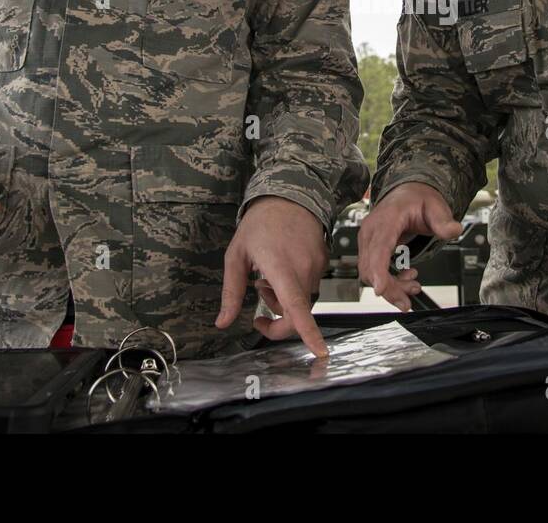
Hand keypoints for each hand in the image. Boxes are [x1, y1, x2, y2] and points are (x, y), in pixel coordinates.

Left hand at [216, 196, 330, 356]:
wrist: (289, 195)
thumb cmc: (259, 224)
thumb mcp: (236, 256)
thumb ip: (231, 293)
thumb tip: (222, 323)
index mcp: (281, 268)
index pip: (297, 307)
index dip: (308, 332)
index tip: (319, 351)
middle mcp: (304, 269)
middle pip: (297, 313)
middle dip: (277, 317)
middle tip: (258, 307)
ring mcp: (317, 266)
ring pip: (303, 301)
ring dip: (284, 299)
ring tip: (268, 276)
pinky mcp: (324, 262)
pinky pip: (309, 287)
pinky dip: (295, 287)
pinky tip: (284, 267)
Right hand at [358, 182, 462, 311]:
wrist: (408, 193)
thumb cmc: (418, 199)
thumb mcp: (436, 207)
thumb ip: (443, 221)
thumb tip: (454, 230)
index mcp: (387, 219)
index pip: (378, 248)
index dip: (378, 271)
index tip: (381, 290)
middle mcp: (372, 230)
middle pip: (371, 267)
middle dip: (390, 288)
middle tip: (409, 299)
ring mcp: (368, 239)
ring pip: (370, 273)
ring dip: (390, 286)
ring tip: (413, 286)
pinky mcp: (370, 247)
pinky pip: (373, 270)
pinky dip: (387, 280)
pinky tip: (405, 278)